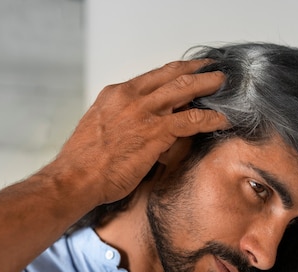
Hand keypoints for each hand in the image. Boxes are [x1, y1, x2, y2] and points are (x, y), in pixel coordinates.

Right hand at [50, 60, 227, 207]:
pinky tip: (222, 120)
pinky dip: (210, 118)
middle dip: (195, 70)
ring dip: (207, 85)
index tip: (186, 70)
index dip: (173, 72)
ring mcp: (143, 112)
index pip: (151, 77)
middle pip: (170, 75)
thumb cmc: (83, 162)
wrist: (75, 178)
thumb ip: (121, 122)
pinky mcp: (155, 132)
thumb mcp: (100, 129)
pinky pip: (192, 119)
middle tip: (211, 69)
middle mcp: (130, 97)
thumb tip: (138, 128)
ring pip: (184, 89)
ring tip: (221, 84)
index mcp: (115, 94)